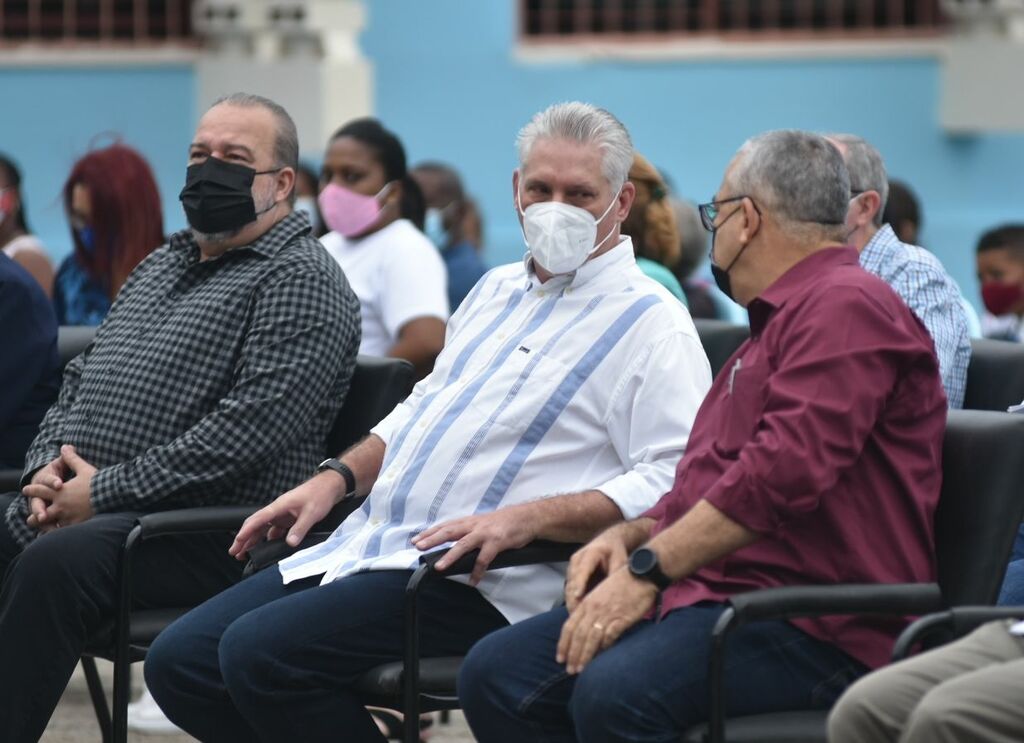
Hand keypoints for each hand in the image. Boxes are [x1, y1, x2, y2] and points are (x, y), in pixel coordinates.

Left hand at [24, 445, 94, 529]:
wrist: (110, 495)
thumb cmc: (96, 482)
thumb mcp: (83, 468)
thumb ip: (71, 459)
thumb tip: (64, 447)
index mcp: (60, 492)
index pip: (42, 490)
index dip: (33, 490)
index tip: (26, 490)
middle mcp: (61, 505)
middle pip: (42, 511)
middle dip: (36, 513)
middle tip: (31, 518)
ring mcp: (67, 516)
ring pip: (52, 524)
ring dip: (47, 526)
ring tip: (44, 530)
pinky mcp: (76, 524)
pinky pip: (65, 531)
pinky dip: (62, 533)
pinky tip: (62, 535)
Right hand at [229, 471, 342, 559]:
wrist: (330, 486)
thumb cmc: (320, 495)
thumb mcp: (311, 513)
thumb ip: (300, 528)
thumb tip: (290, 543)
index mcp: (280, 506)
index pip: (258, 519)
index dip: (246, 532)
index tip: (237, 543)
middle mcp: (278, 510)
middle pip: (256, 525)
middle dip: (244, 538)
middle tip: (235, 552)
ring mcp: (283, 514)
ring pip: (264, 529)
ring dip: (255, 540)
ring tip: (247, 553)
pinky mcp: (289, 518)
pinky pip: (275, 530)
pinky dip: (270, 539)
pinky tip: (268, 547)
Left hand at [411, 505, 538, 585]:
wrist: (527, 517)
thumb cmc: (504, 522)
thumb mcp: (483, 523)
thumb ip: (469, 532)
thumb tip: (455, 544)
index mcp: (470, 521)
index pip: (446, 526)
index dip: (430, 532)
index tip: (416, 539)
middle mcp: (474, 525)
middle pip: (449, 531)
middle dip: (432, 539)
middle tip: (418, 546)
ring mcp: (485, 534)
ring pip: (464, 544)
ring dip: (450, 556)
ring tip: (439, 567)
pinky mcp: (497, 542)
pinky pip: (484, 559)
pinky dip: (478, 571)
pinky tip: (473, 581)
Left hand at [556, 567, 656, 674]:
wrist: (641, 574)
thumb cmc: (622, 583)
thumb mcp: (600, 594)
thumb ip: (591, 610)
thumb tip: (585, 629)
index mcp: (587, 602)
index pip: (569, 626)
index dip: (563, 644)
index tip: (560, 658)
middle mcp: (593, 608)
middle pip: (578, 635)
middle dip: (572, 654)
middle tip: (569, 670)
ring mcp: (607, 614)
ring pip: (590, 638)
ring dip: (584, 656)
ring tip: (580, 669)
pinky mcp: (621, 618)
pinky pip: (609, 636)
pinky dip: (604, 648)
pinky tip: (602, 657)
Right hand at [564, 525, 631, 611]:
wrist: (609, 541)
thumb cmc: (615, 551)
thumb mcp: (620, 560)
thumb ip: (616, 575)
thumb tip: (616, 593)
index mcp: (591, 553)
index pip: (583, 570)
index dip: (580, 583)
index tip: (578, 596)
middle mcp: (577, 559)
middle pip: (572, 581)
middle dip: (573, 599)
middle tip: (578, 616)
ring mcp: (572, 567)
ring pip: (569, 587)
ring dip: (572, 602)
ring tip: (577, 618)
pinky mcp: (572, 574)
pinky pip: (571, 589)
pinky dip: (573, 600)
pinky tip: (578, 613)